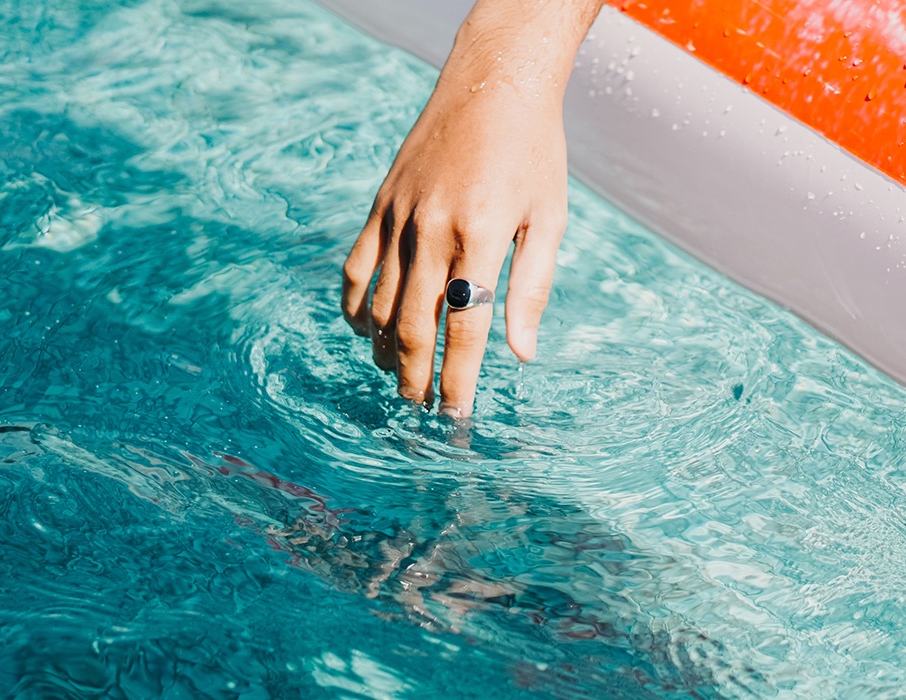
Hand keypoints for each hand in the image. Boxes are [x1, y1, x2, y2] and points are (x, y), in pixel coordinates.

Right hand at [342, 0, 599, 417]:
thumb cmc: (534, 153)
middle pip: (413, 324)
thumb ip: (533, 288)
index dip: (458, 378)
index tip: (455, 417)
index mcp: (484, 234)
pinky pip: (356, 266)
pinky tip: (366, 331)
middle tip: (421, 409)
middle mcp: (434, 227)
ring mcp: (400, 215)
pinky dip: (355, 305)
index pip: (465, 326)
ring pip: (378, 302)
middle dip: (416, 376)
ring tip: (399, 378)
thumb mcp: (550, 219)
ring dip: (386, 350)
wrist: (492, 83)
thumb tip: (521, 355)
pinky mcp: (381, 203)